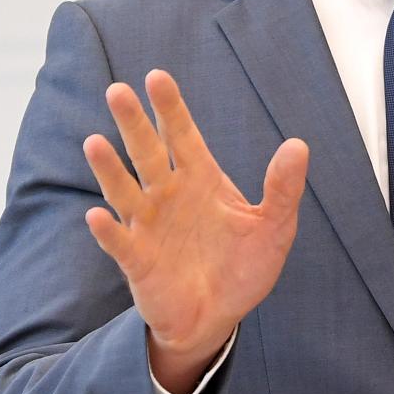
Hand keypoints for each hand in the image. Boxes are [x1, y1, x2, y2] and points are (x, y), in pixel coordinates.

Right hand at [82, 69, 308, 384]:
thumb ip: (283, 188)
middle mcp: (169, 195)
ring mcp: (149, 226)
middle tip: (117, 91)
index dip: (171, 108)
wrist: (219, 317)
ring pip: (125, 191)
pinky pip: (120, 243)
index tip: (157, 76)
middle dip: (134, 124)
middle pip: (148, 153)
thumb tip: (298, 145)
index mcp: (201, 180)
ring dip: (110, 169)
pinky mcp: (138, 261)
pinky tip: (97, 216)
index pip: (182, 136)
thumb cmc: (244, 267)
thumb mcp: (274, 227)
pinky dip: (108, 231)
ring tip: (94, 143)